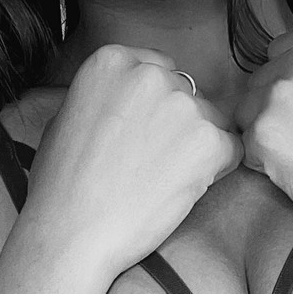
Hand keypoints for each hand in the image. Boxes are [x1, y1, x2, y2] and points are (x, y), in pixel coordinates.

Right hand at [22, 44, 241, 282]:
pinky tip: (182, 190)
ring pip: (211, 121)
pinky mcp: (208, 142)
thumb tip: (129, 101)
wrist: (71, 233)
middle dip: (178, 125)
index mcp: (112, 60)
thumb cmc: (61, 186)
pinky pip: (231, 150)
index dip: (156, 106)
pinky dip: (216, 171)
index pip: (159, 70)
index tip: (143, 134)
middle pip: (187, 93)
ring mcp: (183, 105)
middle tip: (152, 164)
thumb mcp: (68, 116)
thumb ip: (106, 96)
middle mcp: (150, 73)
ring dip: (196, 149)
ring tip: (162, 181)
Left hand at [231, 28, 292, 261]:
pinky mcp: (264, 131)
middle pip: (259, 83)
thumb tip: (284, 70)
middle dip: (276, 112)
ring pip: (247, 114)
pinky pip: (247, 149)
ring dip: (268, 138)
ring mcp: (282, 93)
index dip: (292, 88)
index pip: (280, 53)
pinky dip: (266, 167)